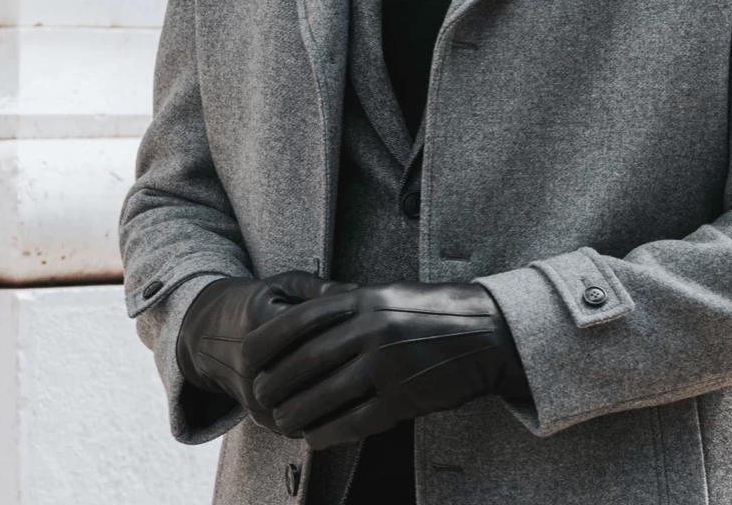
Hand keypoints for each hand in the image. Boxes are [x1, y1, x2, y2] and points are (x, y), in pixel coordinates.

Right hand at [175, 270, 358, 432]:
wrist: (207, 338)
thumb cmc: (256, 302)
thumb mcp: (282, 284)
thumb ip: (318, 287)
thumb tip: (362, 293)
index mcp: (255, 322)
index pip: (304, 325)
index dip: (341, 320)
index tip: (370, 315)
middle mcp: (251, 365)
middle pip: (309, 369)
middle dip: (345, 360)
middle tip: (381, 350)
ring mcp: (254, 397)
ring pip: (306, 402)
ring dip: (340, 393)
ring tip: (374, 377)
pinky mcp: (261, 420)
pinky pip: (301, 423)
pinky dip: (328, 414)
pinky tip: (355, 399)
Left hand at [245, 280, 530, 449]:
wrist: (484, 332)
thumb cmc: (430, 312)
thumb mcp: (386, 293)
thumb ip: (345, 299)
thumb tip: (302, 302)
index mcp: (363, 300)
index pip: (298, 321)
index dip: (267, 344)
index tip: (247, 360)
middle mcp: (370, 329)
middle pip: (304, 362)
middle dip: (276, 384)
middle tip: (260, 398)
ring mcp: (386, 364)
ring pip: (324, 396)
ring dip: (296, 413)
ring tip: (282, 421)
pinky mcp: (402, 397)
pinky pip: (354, 421)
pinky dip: (328, 432)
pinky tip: (314, 438)